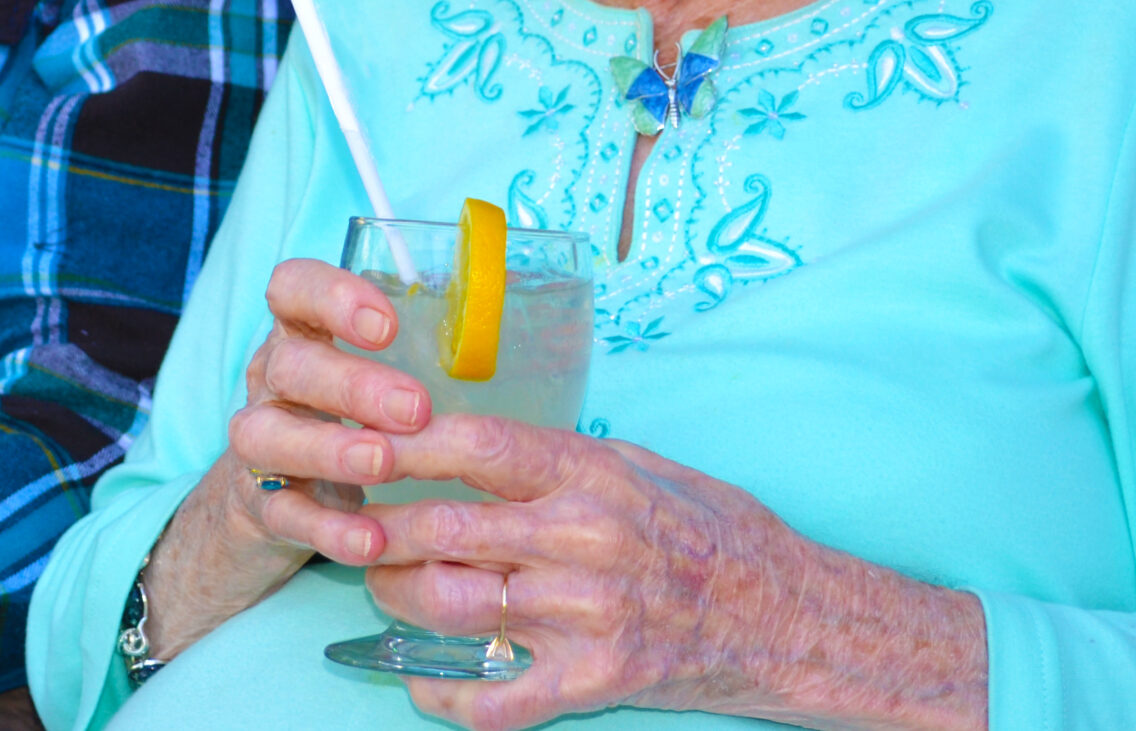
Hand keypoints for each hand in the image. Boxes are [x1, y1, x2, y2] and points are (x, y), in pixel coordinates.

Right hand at [141, 257, 433, 660]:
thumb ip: (418, 358)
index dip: (331, 297)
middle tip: (414, 408)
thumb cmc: (348, 418)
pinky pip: (283, 514)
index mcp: (300, 335)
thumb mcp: (369, 376)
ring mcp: (259, 443)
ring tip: (382, 463)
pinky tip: (370, 540)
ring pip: (267, 436)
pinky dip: (326, 528)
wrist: (276, 496)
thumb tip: (503, 342)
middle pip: (289, 365)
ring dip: (327, 449)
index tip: (388, 326)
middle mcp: (271, 382)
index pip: (292, 288)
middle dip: (351, 384)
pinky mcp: (258, 504)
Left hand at [365, 414, 986, 730]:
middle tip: (345, 523)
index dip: (401, 442)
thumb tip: (476, 439)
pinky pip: (495, 698)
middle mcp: (581, 540)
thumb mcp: (641, 465)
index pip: (472, 446)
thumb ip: (559, 456)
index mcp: (591, 475)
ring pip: (452, 605)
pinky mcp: (593, 682)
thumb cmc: (714, 532)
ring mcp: (585, 616)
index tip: (355, 437)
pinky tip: (422, 685)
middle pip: (443, 528)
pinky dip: (445, 696)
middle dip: (377, 527)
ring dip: (397, 599)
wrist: (790, 618)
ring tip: (379, 586)